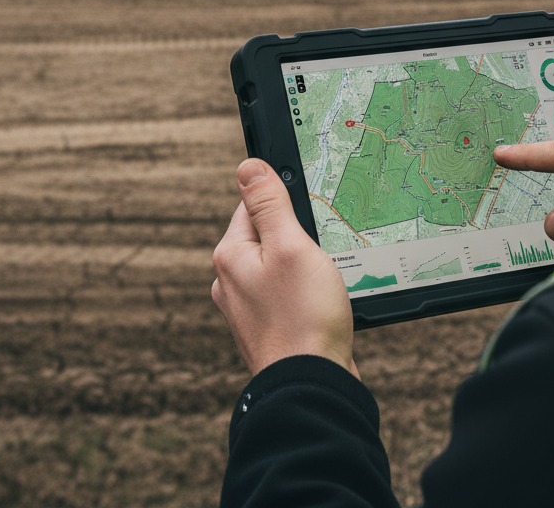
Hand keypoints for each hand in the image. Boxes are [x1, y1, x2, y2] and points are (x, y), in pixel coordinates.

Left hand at [212, 158, 357, 377]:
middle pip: (268, 235)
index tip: (310, 214)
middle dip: (297, 237)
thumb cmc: (303, 318)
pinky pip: (288, 294)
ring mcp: (248, 308)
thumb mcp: (290, 245)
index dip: (286, 203)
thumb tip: (247, 166)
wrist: (312, 388)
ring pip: (281, 266)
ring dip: (305, 267)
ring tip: (323, 283)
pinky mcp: (268, 328)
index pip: (253, 204)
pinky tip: (322, 304)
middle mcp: (231, 281)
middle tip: (320, 251)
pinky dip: (306, 293)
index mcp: (230, 255)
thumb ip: (269, 203)